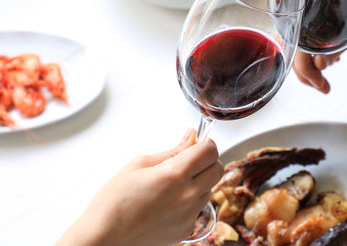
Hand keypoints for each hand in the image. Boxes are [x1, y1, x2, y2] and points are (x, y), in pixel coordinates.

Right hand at [56, 128, 223, 245]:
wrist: (103, 239)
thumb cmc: (112, 202)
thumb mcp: (139, 165)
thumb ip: (171, 151)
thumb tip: (191, 137)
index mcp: (174, 174)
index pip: (210, 151)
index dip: (206, 143)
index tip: (197, 143)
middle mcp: (187, 196)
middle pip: (217, 169)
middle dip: (207, 160)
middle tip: (188, 160)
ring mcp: (189, 215)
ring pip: (209, 189)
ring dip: (199, 181)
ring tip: (171, 184)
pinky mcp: (187, 230)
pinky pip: (198, 208)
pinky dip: (190, 201)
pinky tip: (168, 202)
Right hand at [292, 0, 346, 93]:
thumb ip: (343, 44)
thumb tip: (321, 64)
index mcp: (315, 3)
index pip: (296, 44)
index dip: (305, 70)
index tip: (320, 84)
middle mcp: (309, 3)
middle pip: (293, 43)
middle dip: (305, 70)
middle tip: (322, 85)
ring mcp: (314, 6)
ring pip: (299, 39)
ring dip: (309, 62)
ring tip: (324, 76)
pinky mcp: (322, 9)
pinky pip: (309, 31)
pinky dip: (315, 49)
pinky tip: (327, 58)